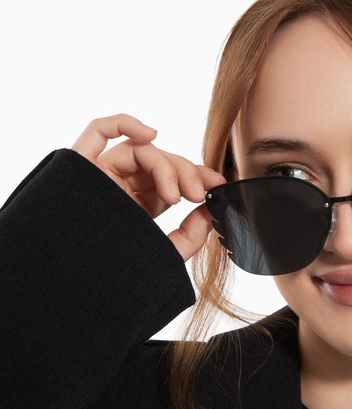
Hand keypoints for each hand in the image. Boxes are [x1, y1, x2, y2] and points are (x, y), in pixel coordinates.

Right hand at [72, 114, 226, 261]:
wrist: (76, 285)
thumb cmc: (116, 274)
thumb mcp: (163, 255)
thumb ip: (189, 236)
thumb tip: (211, 211)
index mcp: (138, 207)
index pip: (173, 180)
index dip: (197, 178)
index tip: (218, 186)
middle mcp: (120, 187)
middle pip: (159, 163)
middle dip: (185, 173)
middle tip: (199, 195)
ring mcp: (100, 175)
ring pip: (139, 151)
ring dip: (165, 165)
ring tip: (176, 195)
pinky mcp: (80, 166)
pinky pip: (97, 132)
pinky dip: (123, 123)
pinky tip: (149, 134)